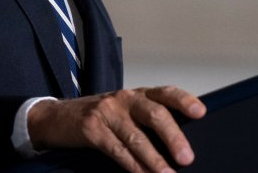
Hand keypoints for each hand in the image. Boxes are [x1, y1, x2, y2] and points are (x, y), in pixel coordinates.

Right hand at [28, 86, 206, 172]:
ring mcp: (107, 112)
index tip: (201, 112)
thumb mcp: (125, 111)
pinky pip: (116, 149)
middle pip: (154, 114)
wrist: (56, 117)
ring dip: (154, 159)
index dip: (184, 101)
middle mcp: (124, 99)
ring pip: (136, 137)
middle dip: (173, 137)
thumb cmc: (100, 116)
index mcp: (138, 94)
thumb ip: (147, 119)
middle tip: (187, 157)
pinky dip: (132, 165)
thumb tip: (179, 143)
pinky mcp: (91, 129)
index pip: (165, 93)